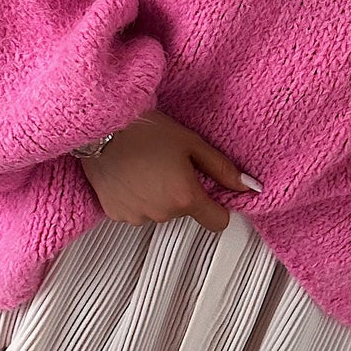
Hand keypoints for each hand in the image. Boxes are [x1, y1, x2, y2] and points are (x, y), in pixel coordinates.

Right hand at [79, 108, 259, 233]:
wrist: (100, 128)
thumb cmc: (145, 130)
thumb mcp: (191, 143)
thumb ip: (223, 169)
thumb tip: (249, 186)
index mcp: (185, 197)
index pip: (217, 222)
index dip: (218, 207)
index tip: (210, 190)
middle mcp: (162, 213)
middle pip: (185, 212)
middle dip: (182, 193)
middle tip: (170, 163)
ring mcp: (137, 217)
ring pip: (160, 212)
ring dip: (158, 196)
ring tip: (146, 166)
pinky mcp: (115, 214)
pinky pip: (137, 211)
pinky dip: (137, 197)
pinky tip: (130, 174)